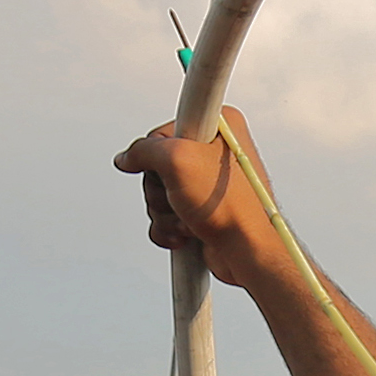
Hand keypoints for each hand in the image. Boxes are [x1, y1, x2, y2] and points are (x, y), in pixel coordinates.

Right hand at [115, 109, 282, 291]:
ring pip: (159, 192)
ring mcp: (206, 182)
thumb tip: (128, 157)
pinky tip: (187, 230)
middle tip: (182, 195)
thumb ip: (144, 151)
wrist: (247, 249)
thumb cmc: (230, 206)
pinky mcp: (200, 207)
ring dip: (165, 212)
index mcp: (219, 125)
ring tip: (189, 216)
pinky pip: (166, 214)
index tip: (173, 163)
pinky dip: (169, 227)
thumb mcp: (178, 160)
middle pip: (157, 164)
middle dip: (161, 189)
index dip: (159, 152)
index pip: (163, 130)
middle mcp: (214, 151)